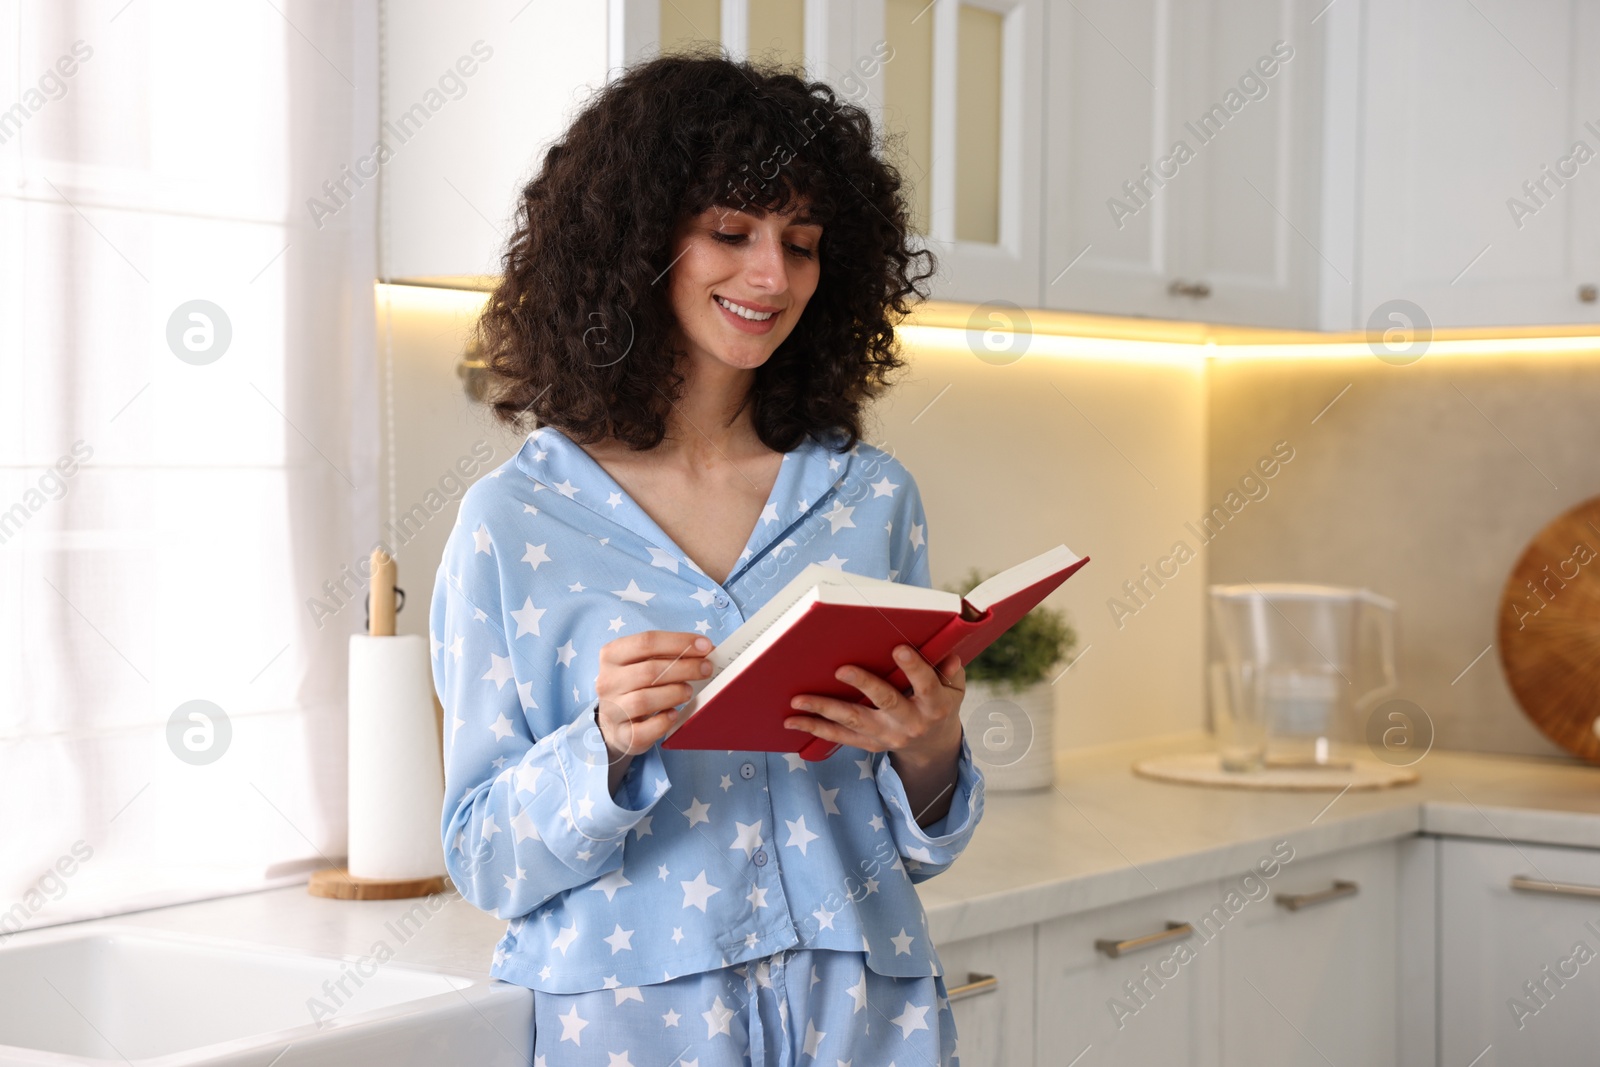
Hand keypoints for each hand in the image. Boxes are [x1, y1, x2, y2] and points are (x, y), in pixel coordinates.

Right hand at [594, 630, 713, 764]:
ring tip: (689, 691)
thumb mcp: (643, 662)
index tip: (705, 646)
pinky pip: (644, 730)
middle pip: (649, 670)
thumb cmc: (636, 685)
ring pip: (645, 700)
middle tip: (706, 669)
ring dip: (675, 693)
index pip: (647, 642)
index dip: (679, 642)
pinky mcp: (622, 735)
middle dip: (685, 668)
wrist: (615, 723)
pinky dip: (663, 721)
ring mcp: (612, 710)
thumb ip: (669, 654)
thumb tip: (705, 650)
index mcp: (612, 655)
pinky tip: (674, 714)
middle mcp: (608, 681)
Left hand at [784, 644, 965, 764]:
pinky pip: (840, 737)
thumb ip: (950, 672)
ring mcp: (888, 735)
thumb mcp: (954, 689)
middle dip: (864, 684)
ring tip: (798, 699)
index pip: (925, 684)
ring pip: (853, 721)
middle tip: (842, 669)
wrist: (932, 746)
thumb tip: (948, 656)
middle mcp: (910, 722)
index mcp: (934, 705)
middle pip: (886, 701)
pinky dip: (816, 728)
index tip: (898, 649)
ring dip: (824, 709)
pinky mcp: (870, 744)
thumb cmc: (940, 704)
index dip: (914, 668)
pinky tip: (793, 721)